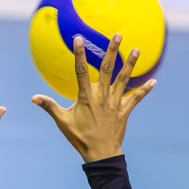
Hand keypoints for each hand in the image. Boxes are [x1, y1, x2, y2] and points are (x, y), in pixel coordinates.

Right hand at [32, 33, 155, 162]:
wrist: (100, 153)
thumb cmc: (79, 137)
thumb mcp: (62, 121)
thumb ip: (49, 106)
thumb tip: (33, 98)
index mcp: (86, 96)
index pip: (80, 70)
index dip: (79, 53)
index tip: (78, 38)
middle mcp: (102, 95)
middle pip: (108, 68)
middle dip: (112, 51)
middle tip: (117, 35)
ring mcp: (115, 102)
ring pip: (124, 79)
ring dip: (130, 64)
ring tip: (136, 50)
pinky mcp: (124, 110)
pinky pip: (136, 98)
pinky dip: (145, 90)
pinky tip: (154, 81)